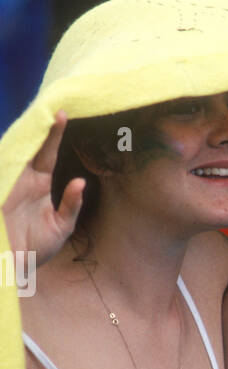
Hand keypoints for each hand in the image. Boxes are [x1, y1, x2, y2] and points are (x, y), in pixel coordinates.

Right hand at [1, 112, 84, 264]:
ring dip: (21, 135)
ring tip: (34, 114)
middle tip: (48, 102)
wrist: (13, 265)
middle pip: (28, 145)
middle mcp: (21, 178)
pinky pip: (2, 168)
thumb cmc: (36, 248)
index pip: (47, 152)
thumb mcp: (61, 227)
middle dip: (36, 125)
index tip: (62, 114)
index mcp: (38, 183)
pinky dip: (6, 156)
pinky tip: (13, 142)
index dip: (53, 134)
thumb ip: (71, 204)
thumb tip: (80, 182)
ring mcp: (7, 182)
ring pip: (13, 151)